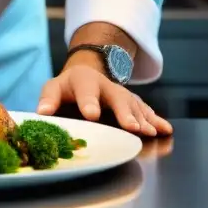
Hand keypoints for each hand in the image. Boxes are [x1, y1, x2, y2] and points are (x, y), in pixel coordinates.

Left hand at [36, 62, 172, 137]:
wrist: (84, 75)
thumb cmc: (66, 89)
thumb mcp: (53, 89)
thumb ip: (48, 100)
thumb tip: (42, 112)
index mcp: (83, 80)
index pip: (85, 90)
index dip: (88, 102)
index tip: (91, 115)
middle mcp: (105, 85)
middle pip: (116, 96)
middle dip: (124, 112)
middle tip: (131, 127)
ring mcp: (120, 93)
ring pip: (133, 104)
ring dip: (142, 118)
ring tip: (149, 132)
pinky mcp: (131, 102)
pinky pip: (145, 110)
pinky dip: (155, 119)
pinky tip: (165, 129)